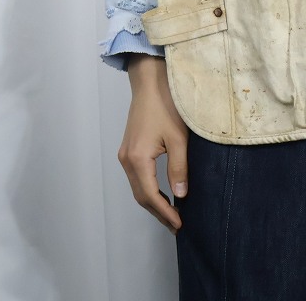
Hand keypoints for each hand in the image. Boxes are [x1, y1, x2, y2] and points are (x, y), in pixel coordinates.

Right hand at [118, 54, 188, 232]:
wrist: (150, 82)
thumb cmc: (166, 105)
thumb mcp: (178, 138)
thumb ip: (179, 167)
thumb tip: (180, 194)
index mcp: (138, 159)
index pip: (150, 196)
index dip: (164, 213)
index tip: (179, 224)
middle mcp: (126, 159)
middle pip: (140, 195)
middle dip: (158, 212)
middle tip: (176, 224)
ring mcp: (125, 154)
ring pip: (137, 187)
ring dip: (153, 201)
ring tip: (171, 212)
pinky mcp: (129, 148)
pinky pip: (137, 176)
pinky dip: (148, 188)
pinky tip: (162, 190)